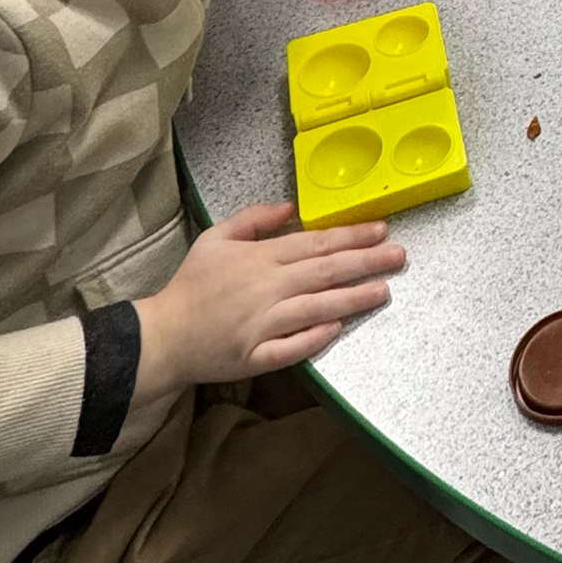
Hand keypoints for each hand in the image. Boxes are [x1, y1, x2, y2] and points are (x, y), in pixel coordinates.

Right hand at [132, 203, 402, 404]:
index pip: (314, 244)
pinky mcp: (257, 356)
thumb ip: (254, 219)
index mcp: (259, 259)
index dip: (350, 237)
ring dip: (353, 299)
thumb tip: (291, 206)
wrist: (162, 335)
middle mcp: (266, 289)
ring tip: (383, 290)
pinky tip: (339, 328)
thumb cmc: (192, 286)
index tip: (381, 230)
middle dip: (366, 263)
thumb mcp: (215, 238)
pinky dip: (315, 338)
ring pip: (317, 309)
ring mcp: (263, 325)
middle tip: (399, 256)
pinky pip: (292, 348)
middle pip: (325, 273)